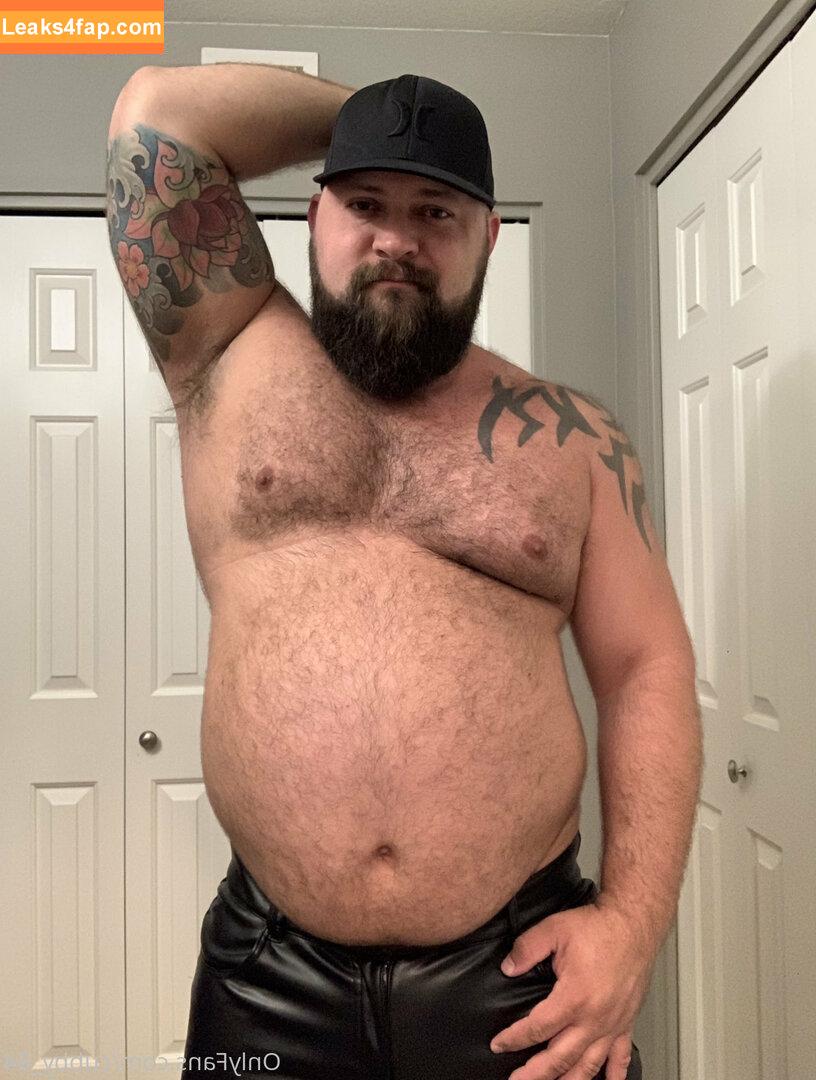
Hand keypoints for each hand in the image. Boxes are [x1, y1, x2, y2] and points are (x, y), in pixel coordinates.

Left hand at [488, 899, 654, 1079]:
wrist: (633, 923)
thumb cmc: (599, 926)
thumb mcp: (553, 929)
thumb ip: (526, 949)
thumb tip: (508, 968)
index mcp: (574, 997)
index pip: (537, 1028)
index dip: (514, 1038)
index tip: (499, 1044)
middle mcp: (594, 1018)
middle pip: (560, 1057)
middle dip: (535, 1074)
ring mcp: (612, 1024)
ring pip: (588, 1066)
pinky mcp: (626, 1022)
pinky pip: (620, 1058)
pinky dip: (613, 1076)